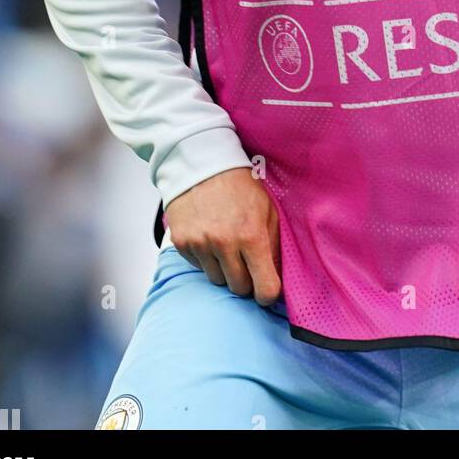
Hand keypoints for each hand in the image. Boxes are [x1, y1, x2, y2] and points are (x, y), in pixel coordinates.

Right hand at [166, 167, 281, 305]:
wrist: (202, 165)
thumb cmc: (240, 187)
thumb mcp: (267, 210)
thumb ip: (274, 245)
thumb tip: (276, 276)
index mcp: (251, 235)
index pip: (265, 288)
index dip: (268, 294)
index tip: (268, 291)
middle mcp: (225, 243)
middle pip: (239, 289)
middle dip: (246, 281)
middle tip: (247, 262)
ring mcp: (201, 244)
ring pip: (218, 280)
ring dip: (224, 270)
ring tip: (227, 245)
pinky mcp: (182, 244)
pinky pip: (199, 268)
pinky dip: (206, 259)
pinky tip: (210, 238)